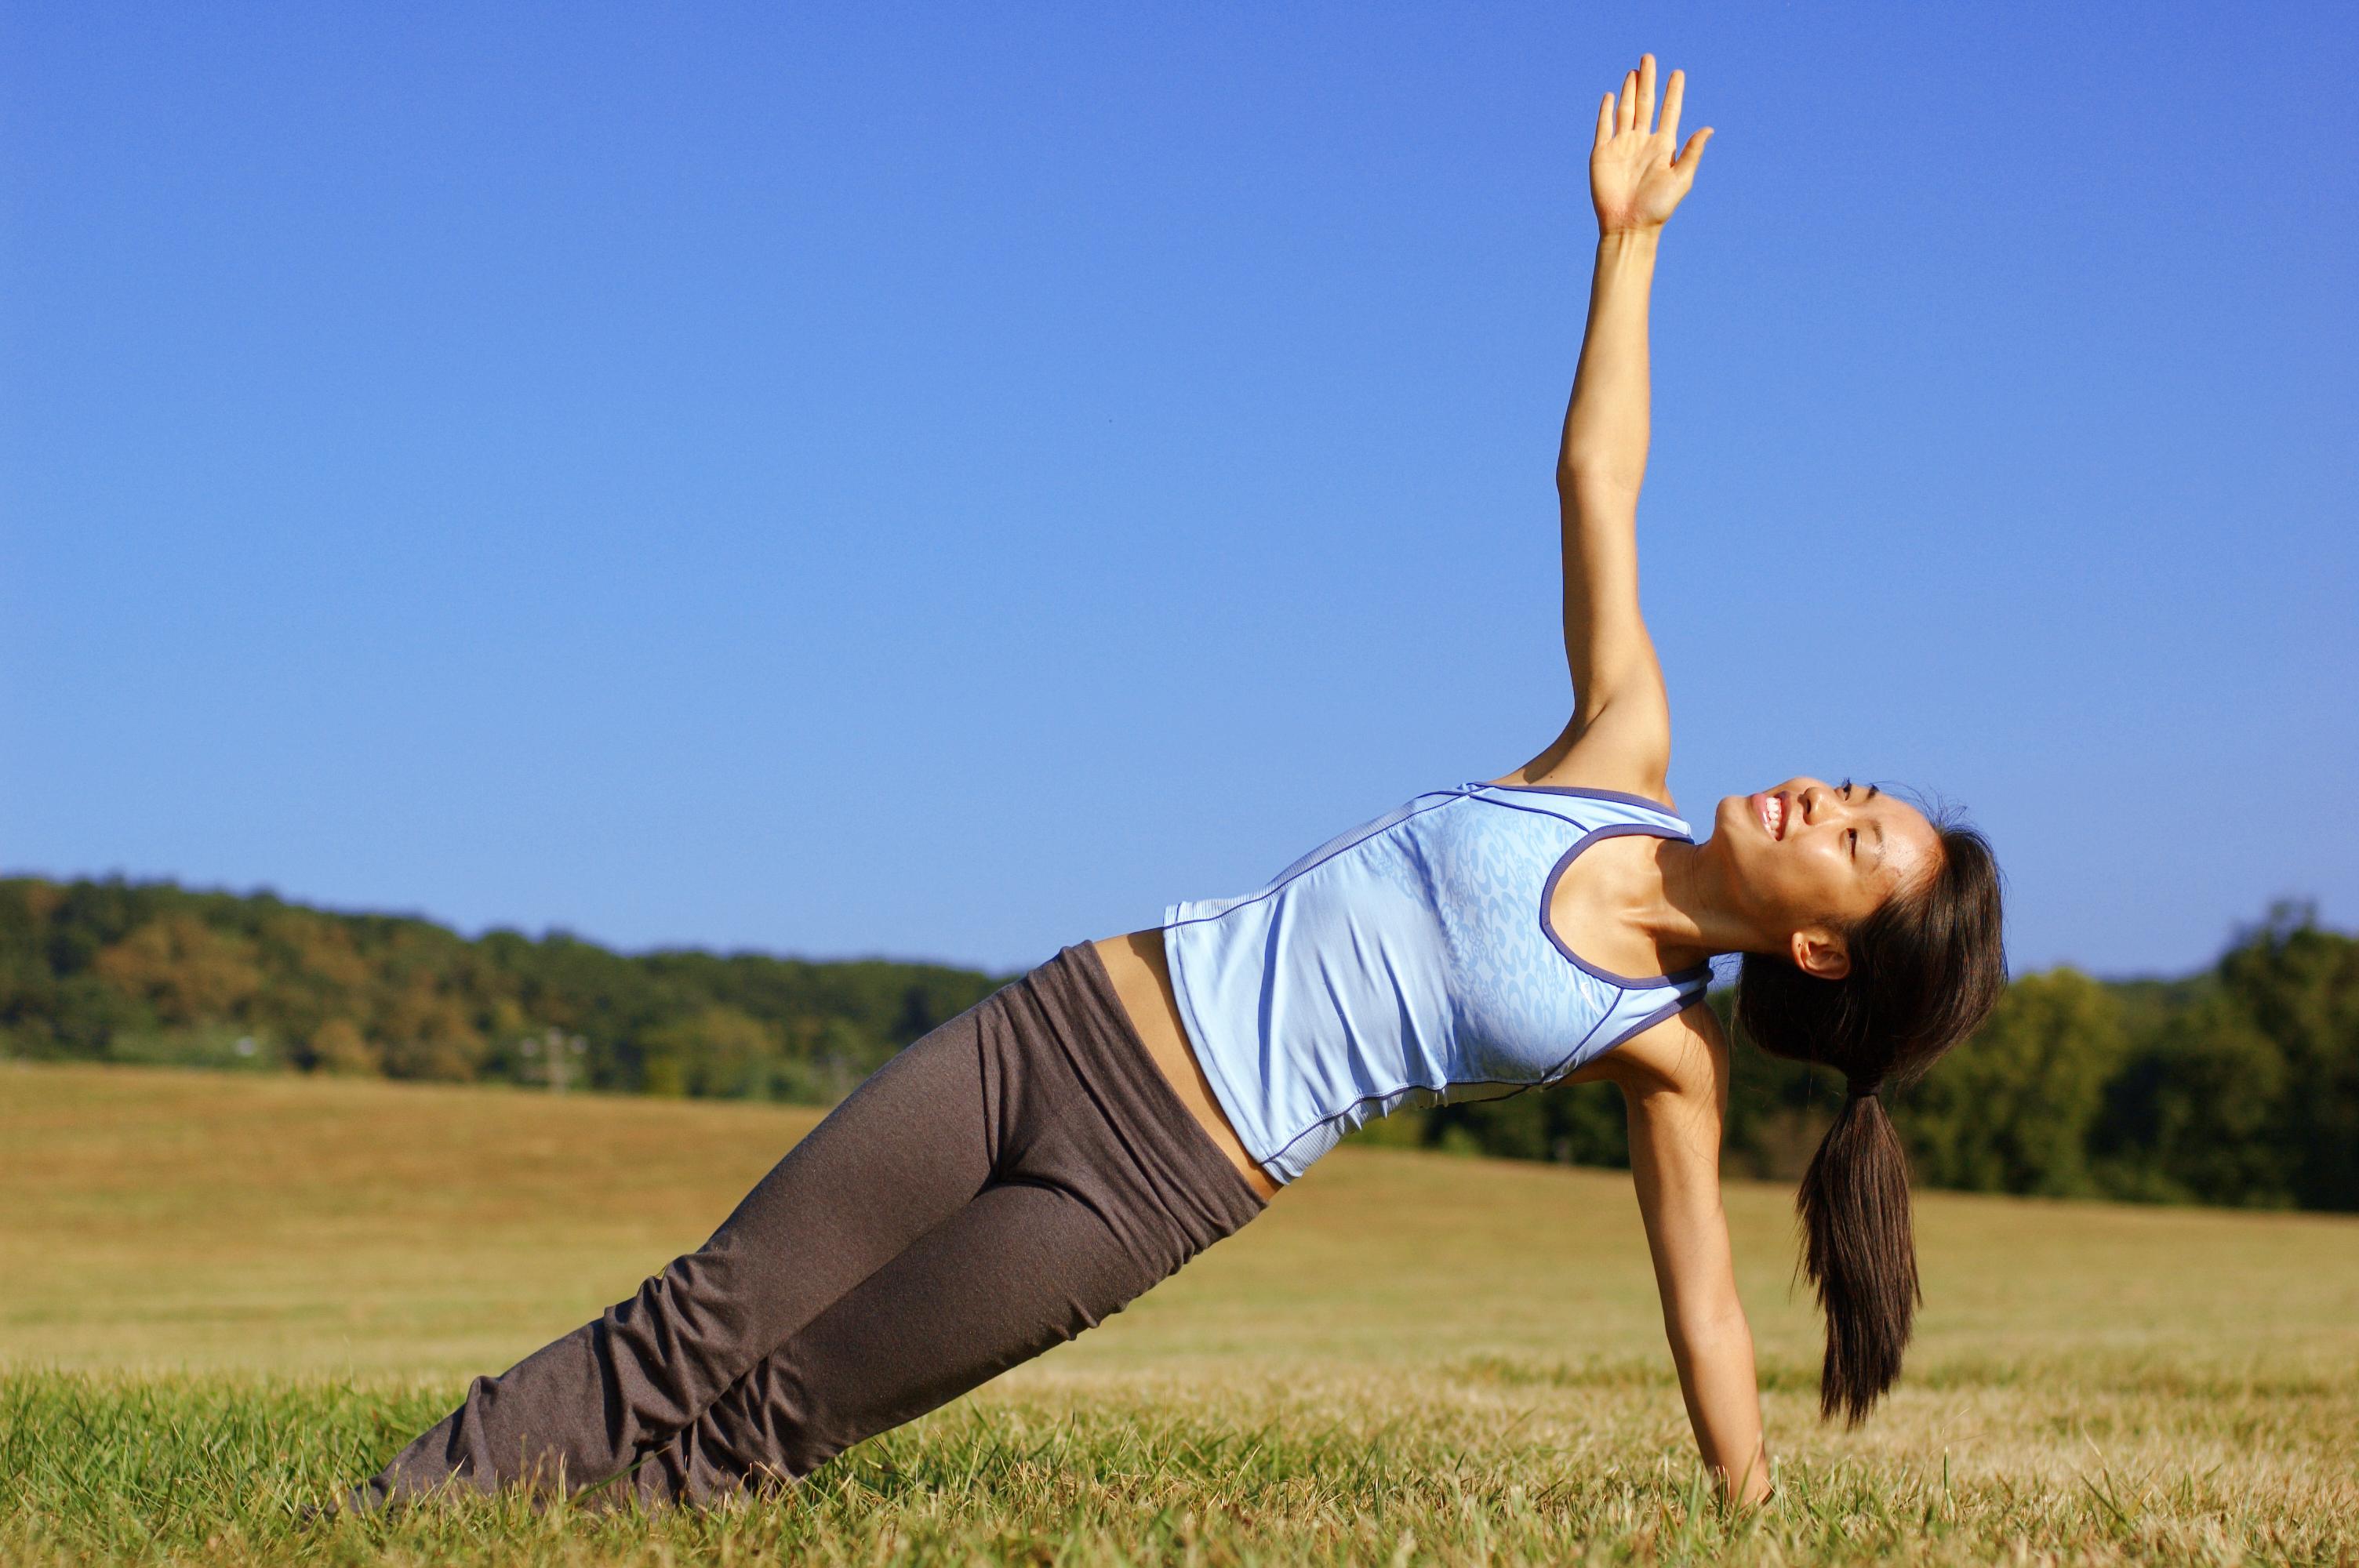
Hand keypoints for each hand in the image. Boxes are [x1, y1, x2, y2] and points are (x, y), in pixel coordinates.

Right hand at [1590, 54, 1711, 234]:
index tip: (1678, 73)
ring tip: (1635, 70)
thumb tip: (1709, 128)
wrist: (1628, 227)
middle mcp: (1642, 142)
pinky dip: (1606, 111)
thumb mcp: (1681, 179)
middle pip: (1646, 104)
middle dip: (1649, 81)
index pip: (1669, 112)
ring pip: (1626, 110)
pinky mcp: (1602, 153)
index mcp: (1663, 146)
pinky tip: (1611, 96)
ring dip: (1630, 90)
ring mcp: (1622, 146)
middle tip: (1650, 57)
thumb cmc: (1658, 208)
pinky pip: (1604, 126)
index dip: (1673, 92)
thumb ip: (1692, 153)